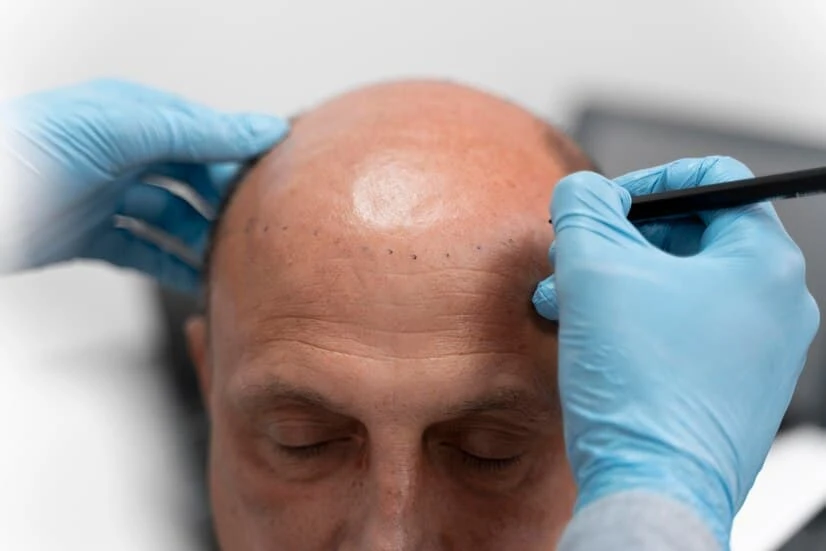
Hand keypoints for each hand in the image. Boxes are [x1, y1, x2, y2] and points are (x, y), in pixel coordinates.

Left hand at [0, 79, 288, 292]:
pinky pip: (144, 252)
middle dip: (224, 203)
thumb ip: (197, 133)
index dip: (241, 155)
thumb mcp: (125, 129)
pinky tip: (196, 279)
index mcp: (134, 116)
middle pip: (192, 179)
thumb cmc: (30, 150)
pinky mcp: (90, 237)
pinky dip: (171, 267)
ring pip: (172, 219)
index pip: (205, 134)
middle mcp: (123, 153)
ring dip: (201, 239)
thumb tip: (263, 129)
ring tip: (232, 260)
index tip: (279, 179)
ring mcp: (107, 196)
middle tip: (258, 228)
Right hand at [532, 157, 818, 544]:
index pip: (712, 181)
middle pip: (690, 236)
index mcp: (762, 261)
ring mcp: (760, 349)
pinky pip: (682, 328)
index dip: (646, 182)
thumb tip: (581, 190)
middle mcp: (776, 303)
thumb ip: (583, 208)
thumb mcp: (594, 270)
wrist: (654, 488)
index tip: (601, 207)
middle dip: (618, 241)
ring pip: (679, 285)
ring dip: (616, 281)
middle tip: (572, 257)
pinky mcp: (735, 385)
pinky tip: (590, 335)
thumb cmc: (640, 384)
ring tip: (563, 300)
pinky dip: (634, 319)